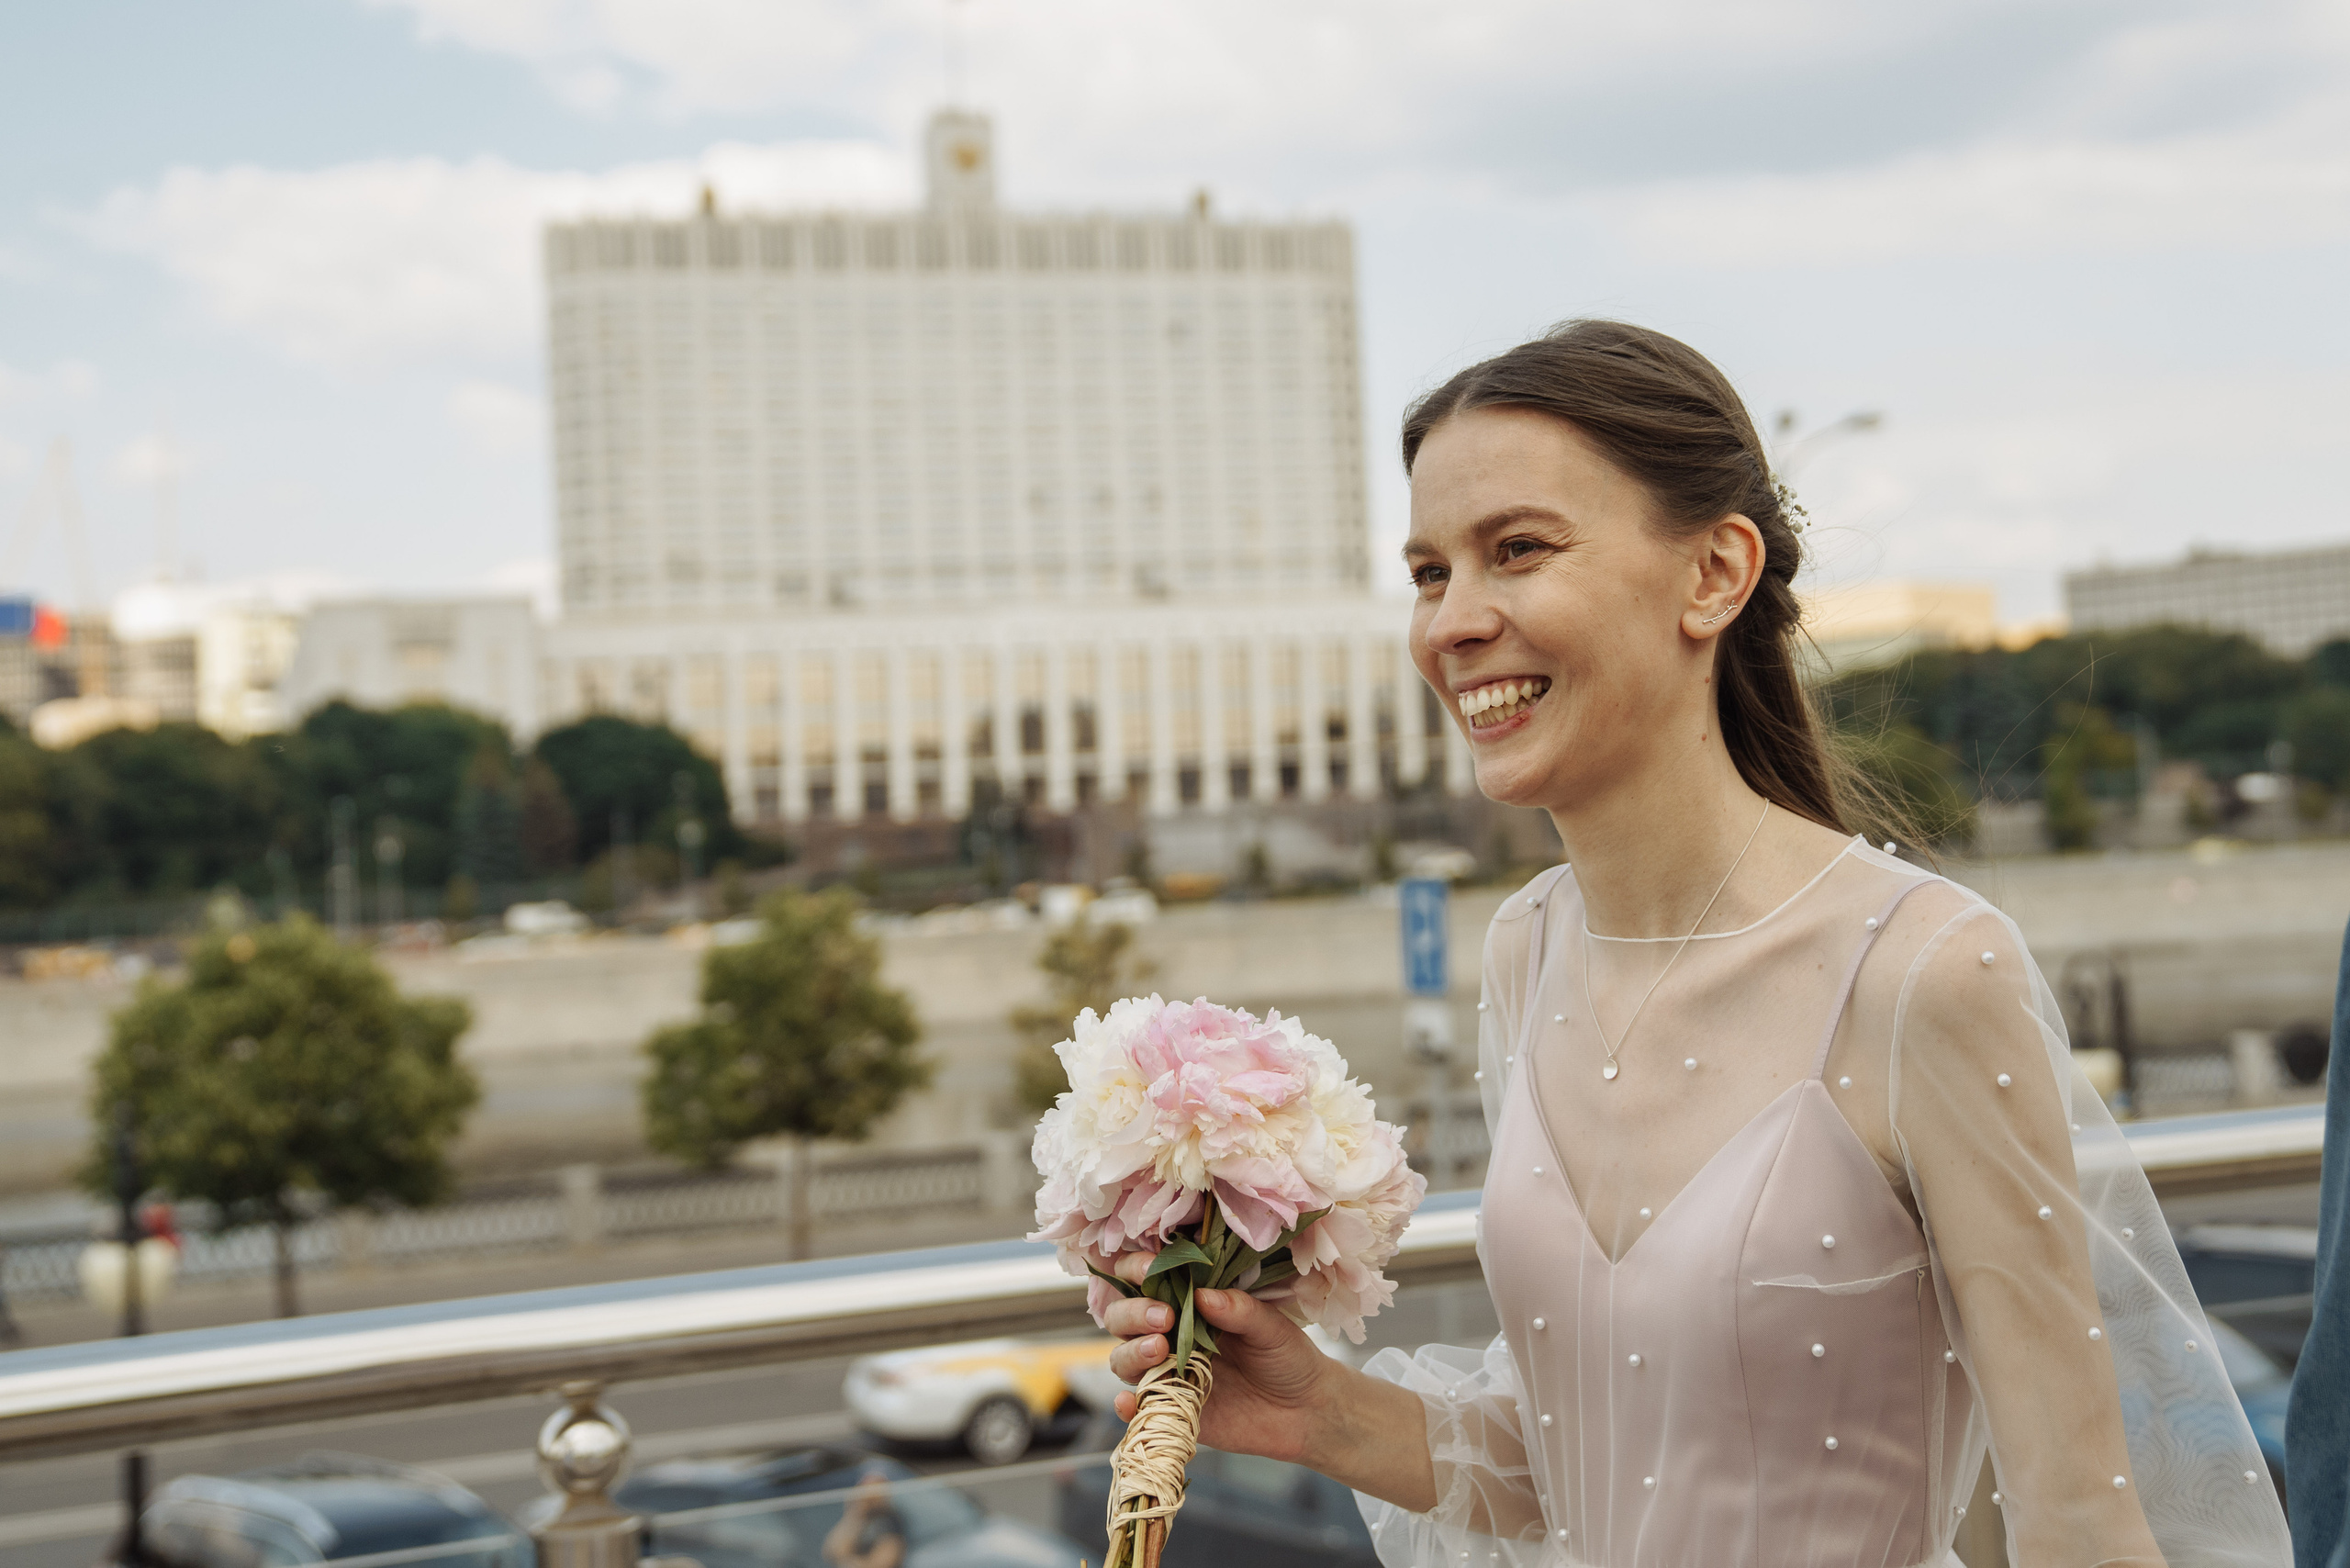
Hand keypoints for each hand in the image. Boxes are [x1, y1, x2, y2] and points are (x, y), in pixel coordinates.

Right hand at [1101, 1250, 1342, 1465]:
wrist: (1305, 1411)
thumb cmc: (1287, 1357)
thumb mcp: (1271, 1328)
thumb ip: (1239, 1310)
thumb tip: (1203, 1295)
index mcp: (1189, 1304)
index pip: (1146, 1279)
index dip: (1137, 1268)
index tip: (1148, 1268)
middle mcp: (1170, 1335)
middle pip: (1122, 1318)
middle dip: (1133, 1312)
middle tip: (1163, 1317)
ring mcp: (1167, 1373)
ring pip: (1123, 1359)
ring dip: (1131, 1352)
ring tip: (1160, 1349)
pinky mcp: (1171, 1409)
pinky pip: (1138, 1407)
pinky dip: (1126, 1405)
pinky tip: (1129, 1402)